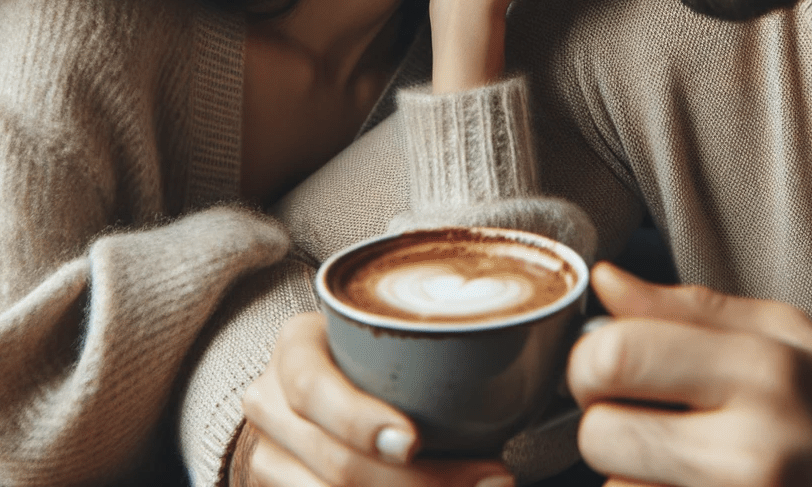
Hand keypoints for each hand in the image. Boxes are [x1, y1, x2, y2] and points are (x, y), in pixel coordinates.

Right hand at [235, 312, 513, 486]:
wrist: (317, 402)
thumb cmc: (374, 365)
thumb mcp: (387, 340)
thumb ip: (438, 345)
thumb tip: (541, 347)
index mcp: (295, 350)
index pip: (313, 388)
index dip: (359, 420)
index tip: (413, 440)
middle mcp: (271, 405)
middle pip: (339, 464)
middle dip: (426, 483)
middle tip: (498, 476)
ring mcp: (270, 462)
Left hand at [570, 265, 811, 486]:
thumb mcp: (791, 336)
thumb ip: (689, 309)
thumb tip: (604, 282)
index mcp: (770, 374)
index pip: (614, 356)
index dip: (593, 359)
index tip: (614, 364)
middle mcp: (759, 452)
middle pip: (598, 434)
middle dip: (609, 423)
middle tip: (656, 419)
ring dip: (635, 478)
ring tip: (695, 464)